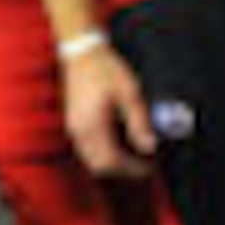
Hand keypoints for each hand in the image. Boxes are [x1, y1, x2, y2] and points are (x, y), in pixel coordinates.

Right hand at [58, 40, 158, 181]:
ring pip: (92, 160)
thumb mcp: (130, 93)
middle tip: (146, 165)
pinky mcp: (74, 124)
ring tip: (136, 157)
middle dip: (123, 170)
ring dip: (114, 163)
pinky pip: (88, 150)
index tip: (151, 167)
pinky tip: (122, 146)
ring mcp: (73, 129)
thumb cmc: (107, 70)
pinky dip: (105, 154)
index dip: (131, 169)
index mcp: (91, 126)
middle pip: (99, 166)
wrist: (82, 53)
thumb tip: (150, 147)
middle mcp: (78, 132)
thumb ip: (139, 122)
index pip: (110, 162)